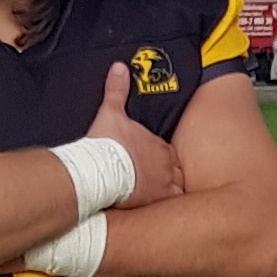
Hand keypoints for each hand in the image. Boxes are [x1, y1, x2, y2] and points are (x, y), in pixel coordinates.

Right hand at [87, 62, 183, 207]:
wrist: (100, 169)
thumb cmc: (105, 143)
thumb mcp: (111, 112)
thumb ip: (117, 90)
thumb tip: (119, 67)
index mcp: (158, 144)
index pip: (167, 151)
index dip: (161, 156)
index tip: (150, 160)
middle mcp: (166, 163)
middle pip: (175, 169)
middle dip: (168, 172)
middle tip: (155, 178)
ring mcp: (165, 182)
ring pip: (177, 186)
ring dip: (170, 188)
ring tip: (159, 194)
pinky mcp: (159, 198)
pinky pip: (173, 203)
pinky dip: (170, 205)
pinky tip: (163, 209)